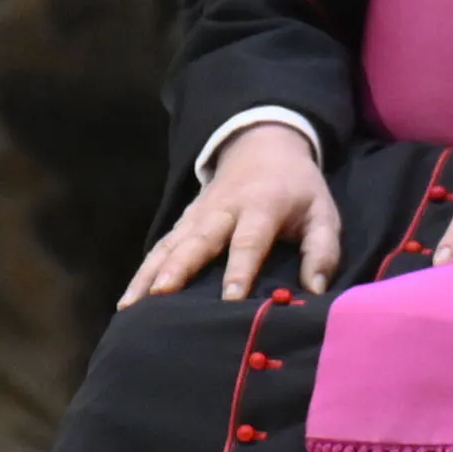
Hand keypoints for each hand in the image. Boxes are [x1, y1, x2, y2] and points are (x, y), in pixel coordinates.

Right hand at [124, 126, 342, 305]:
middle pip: (197, 240)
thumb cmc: (298, 189)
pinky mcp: (184, 221)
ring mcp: (198, 214)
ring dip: (150, 273)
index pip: (249, 240)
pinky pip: (161, 246)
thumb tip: (315, 291)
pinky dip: (143, 271)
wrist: (263, 146)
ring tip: (130, 305)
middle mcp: (223, 210)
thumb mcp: (323, 212)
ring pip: (171, 244)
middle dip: (178, 268)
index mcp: (261, 206)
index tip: (230, 299)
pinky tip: (129, 299)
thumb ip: (322, 250)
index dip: (240, 269)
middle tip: (161, 295)